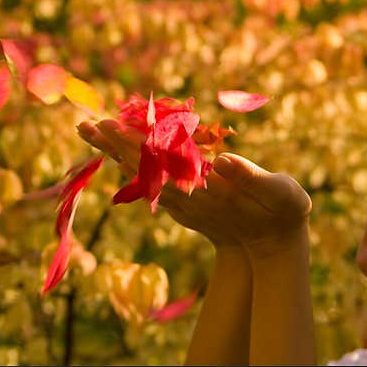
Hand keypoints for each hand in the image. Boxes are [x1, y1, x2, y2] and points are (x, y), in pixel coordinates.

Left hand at [77, 119, 311, 251]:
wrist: (276, 243)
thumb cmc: (284, 212)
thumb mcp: (276, 192)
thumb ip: (250, 178)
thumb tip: (224, 161)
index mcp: (204, 189)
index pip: (161, 163)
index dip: (133, 144)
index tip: (108, 126)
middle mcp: (186, 196)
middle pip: (141, 167)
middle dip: (112, 144)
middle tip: (82, 124)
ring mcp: (183, 199)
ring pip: (141, 173)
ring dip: (115, 151)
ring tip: (90, 131)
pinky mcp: (185, 199)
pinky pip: (152, 179)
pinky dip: (132, 162)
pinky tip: (117, 150)